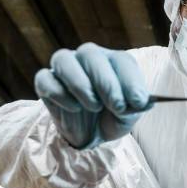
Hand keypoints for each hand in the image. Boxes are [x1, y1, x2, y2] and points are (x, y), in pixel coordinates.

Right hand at [34, 43, 150, 148]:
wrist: (91, 133)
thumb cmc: (113, 117)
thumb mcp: (128, 116)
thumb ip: (135, 107)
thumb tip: (141, 102)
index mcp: (113, 61)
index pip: (121, 60)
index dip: (130, 80)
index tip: (139, 102)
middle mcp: (88, 58)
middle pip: (90, 54)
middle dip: (106, 82)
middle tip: (117, 106)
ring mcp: (65, 67)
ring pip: (64, 60)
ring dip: (80, 84)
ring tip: (95, 107)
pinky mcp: (46, 82)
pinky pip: (45, 78)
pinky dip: (59, 94)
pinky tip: (74, 109)